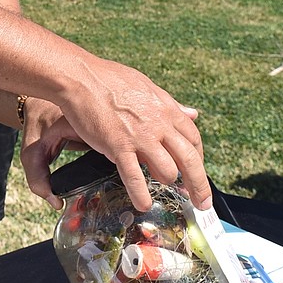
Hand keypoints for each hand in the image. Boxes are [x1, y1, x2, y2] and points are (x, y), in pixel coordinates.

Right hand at [19, 61, 208, 213]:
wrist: (80, 77)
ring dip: (166, 183)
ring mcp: (140, 136)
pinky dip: (141, 195)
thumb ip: (170, 104)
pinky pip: (135, 177)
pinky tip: (143, 204)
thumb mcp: (146, 86)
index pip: (193, 139)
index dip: (199, 159)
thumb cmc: (109, 79)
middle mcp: (159, 123)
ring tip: (161, 190)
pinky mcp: (118, 146)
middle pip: (190, 160)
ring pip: (168, 171)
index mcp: (166, 108)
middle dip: (199, 185)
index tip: (197, 171)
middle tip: (202, 202)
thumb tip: (192, 113)